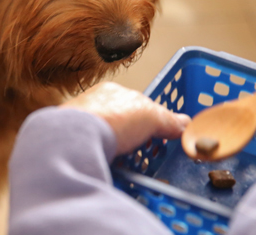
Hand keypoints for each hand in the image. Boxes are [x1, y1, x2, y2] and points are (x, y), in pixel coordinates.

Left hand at [62, 82, 189, 154]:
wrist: (73, 139)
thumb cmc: (110, 119)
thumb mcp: (151, 117)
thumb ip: (169, 120)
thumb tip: (186, 123)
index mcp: (113, 91)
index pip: (137, 104)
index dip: (150, 121)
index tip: (158, 137)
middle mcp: (93, 103)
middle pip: (119, 120)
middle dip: (130, 136)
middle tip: (141, 154)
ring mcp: (78, 122)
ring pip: (102, 135)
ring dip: (113, 147)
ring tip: (123, 164)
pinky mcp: (68, 142)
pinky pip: (88, 149)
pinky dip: (97, 156)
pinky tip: (103, 164)